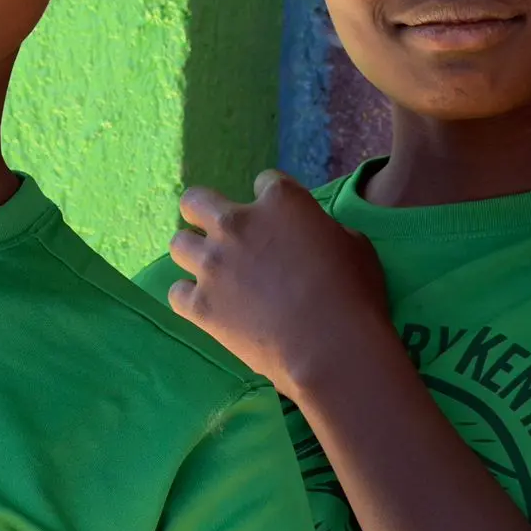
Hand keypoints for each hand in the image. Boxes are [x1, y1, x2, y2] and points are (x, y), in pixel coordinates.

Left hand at [167, 171, 394, 399]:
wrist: (331, 348)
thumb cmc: (353, 293)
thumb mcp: (353, 243)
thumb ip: (320, 228)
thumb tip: (310, 234)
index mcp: (280, 201)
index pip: (264, 182)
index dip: (272, 201)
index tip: (279, 220)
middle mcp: (237, 224)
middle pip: (195, 201)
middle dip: (203, 212)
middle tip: (220, 233)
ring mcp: (213, 264)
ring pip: (178, 244)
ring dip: (194, 254)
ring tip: (212, 271)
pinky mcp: (200, 305)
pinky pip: (176, 292)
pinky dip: (190, 297)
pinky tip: (207, 305)